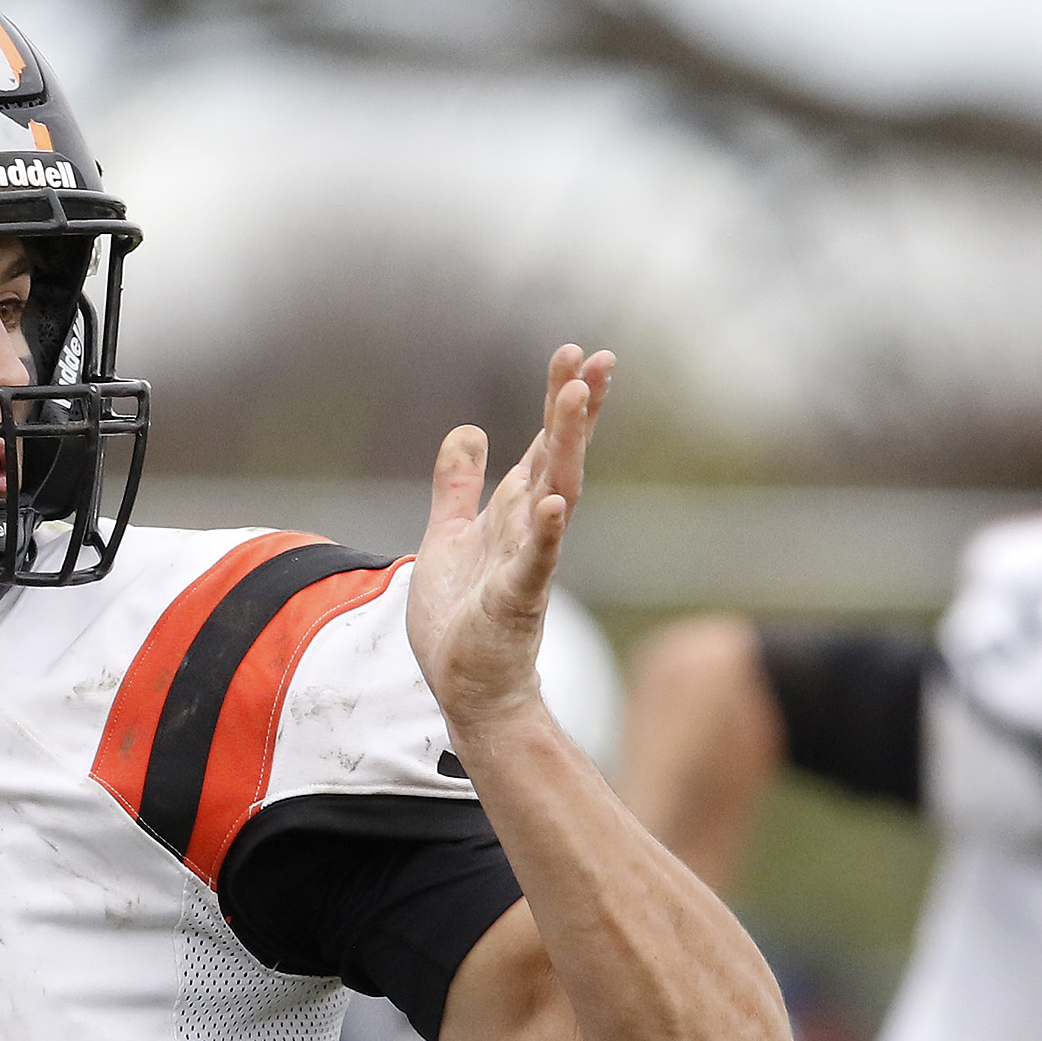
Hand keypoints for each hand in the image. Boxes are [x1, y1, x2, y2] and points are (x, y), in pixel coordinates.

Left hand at [408, 343, 615, 735]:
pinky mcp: (516, 599)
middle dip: (575, 409)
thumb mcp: (448, 535)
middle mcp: (531, 529)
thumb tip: (468, 430)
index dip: (560, 401)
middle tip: (593, 359)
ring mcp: (529, 562)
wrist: (467, 686)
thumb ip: (456, 485)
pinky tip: (554, 504)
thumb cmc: (461, 619)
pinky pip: (536, 562)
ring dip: (567, 448)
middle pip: (558, 456)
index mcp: (514, 511)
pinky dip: (547, 533)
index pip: (544, 444)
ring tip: (578, 400)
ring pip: (555, 494)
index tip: (575, 354)